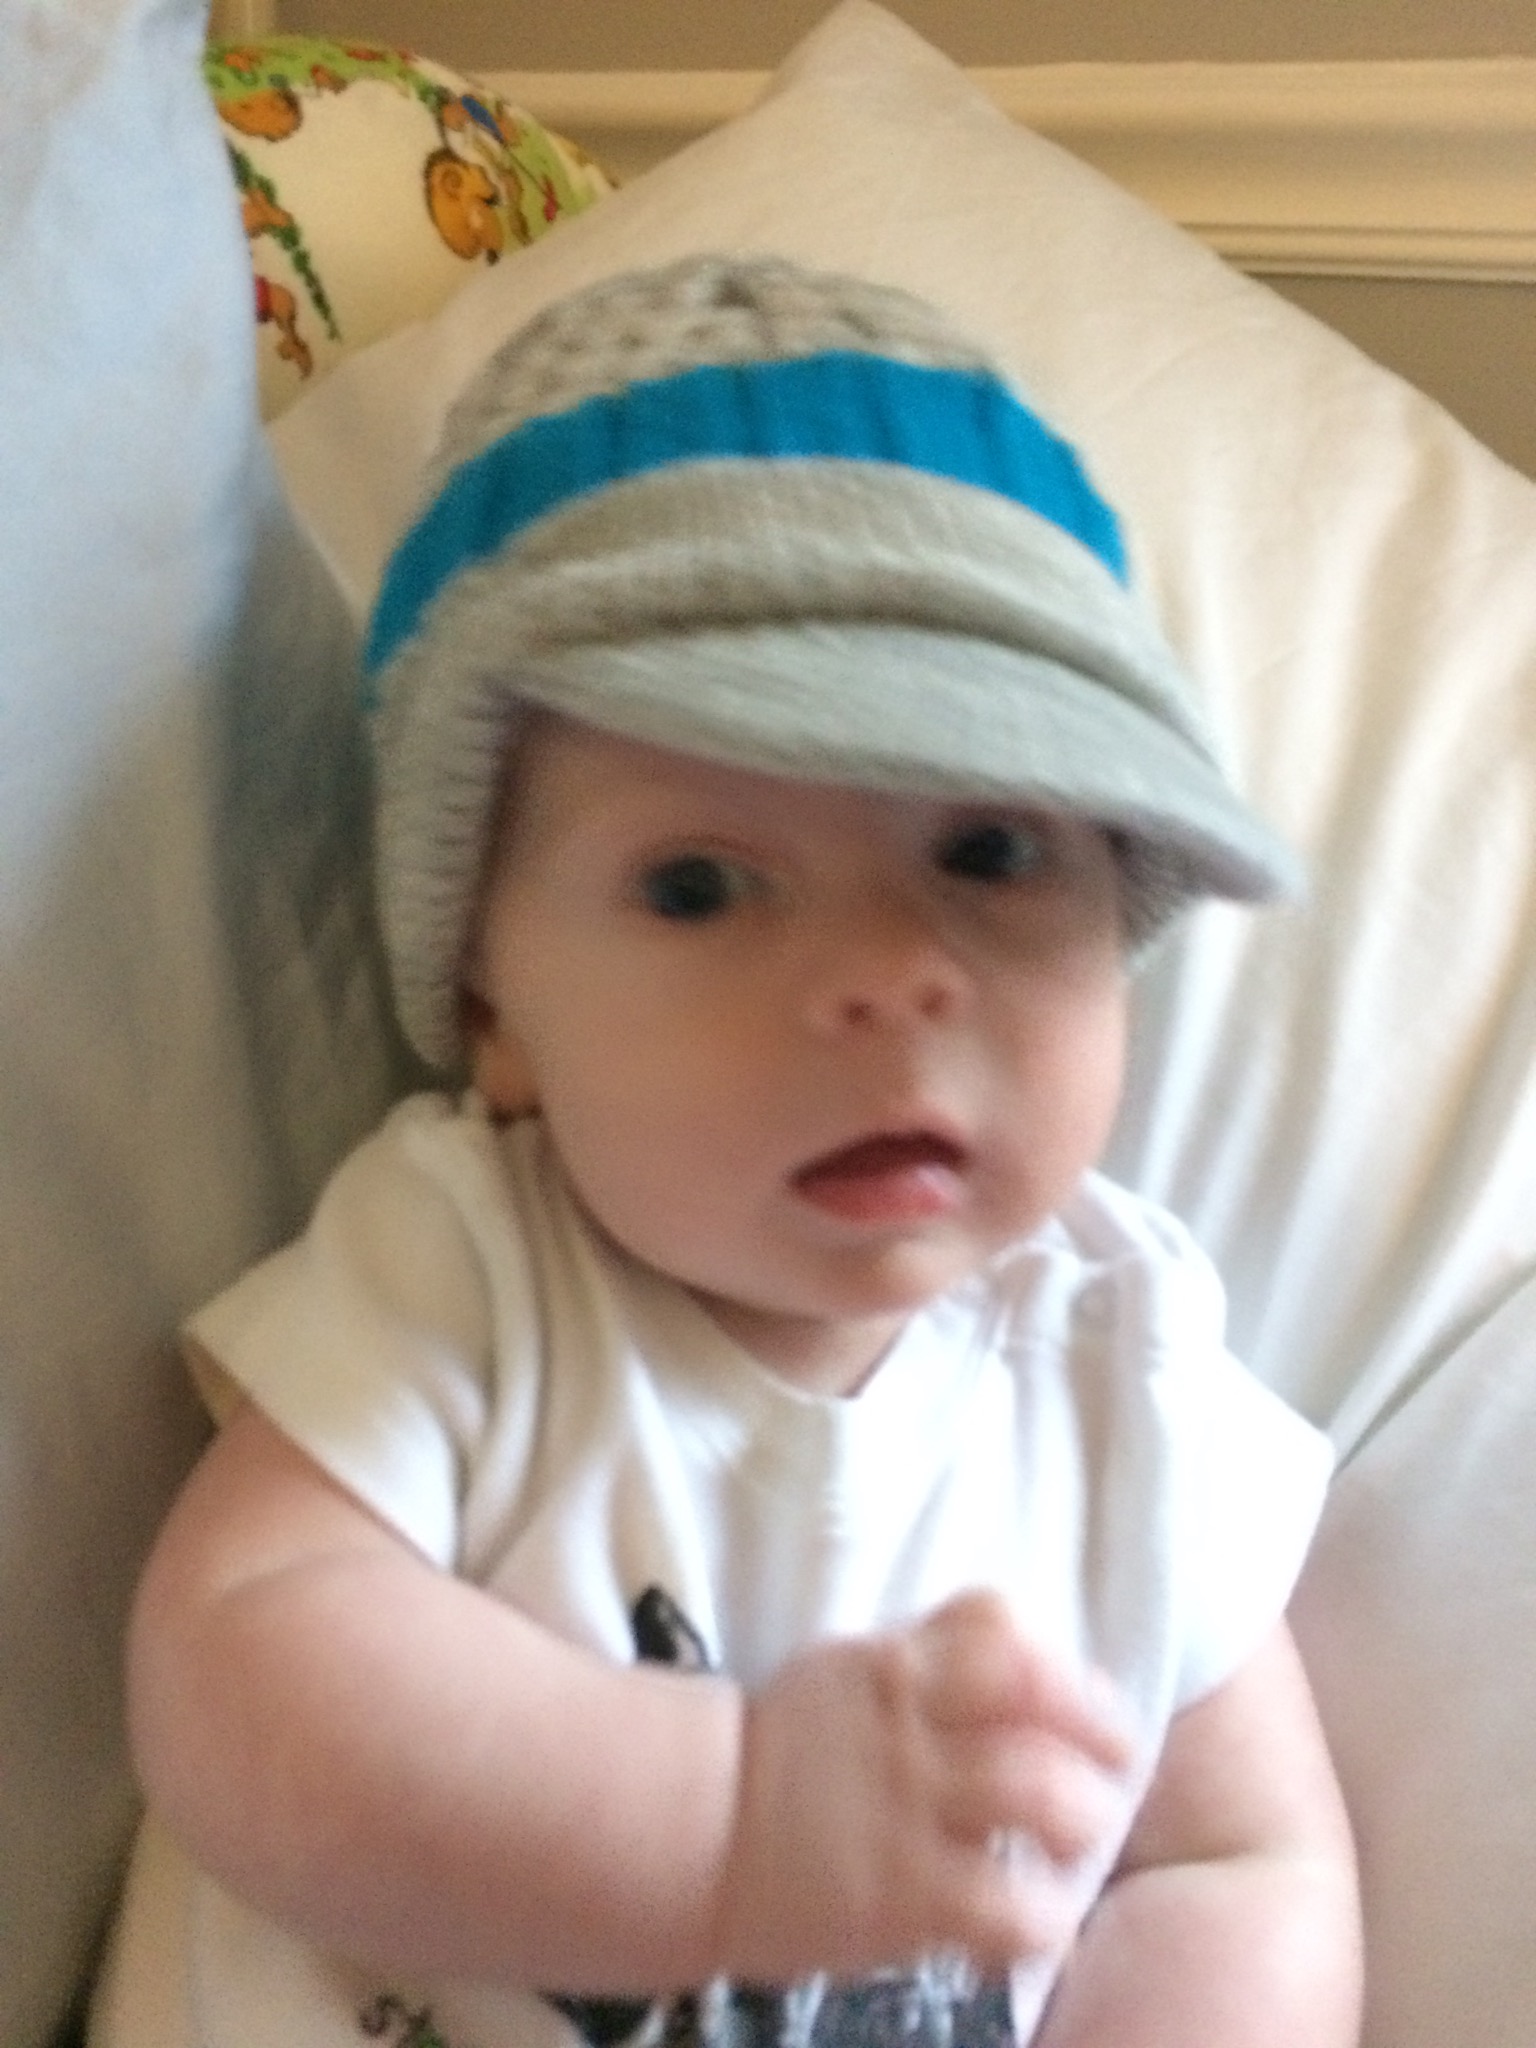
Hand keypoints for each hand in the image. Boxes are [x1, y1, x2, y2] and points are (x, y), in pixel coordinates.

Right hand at [710, 1590, 1135, 1984]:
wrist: (694, 1829)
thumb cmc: (784, 1750)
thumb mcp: (848, 1670)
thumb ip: (926, 1654)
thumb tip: (1017, 1645)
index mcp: (895, 1664)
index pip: (999, 1626)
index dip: (1063, 1662)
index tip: (1089, 1703)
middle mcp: (909, 1725)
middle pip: (1040, 1705)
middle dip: (1103, 1739)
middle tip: (1115, 1772)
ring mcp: (907, 1808)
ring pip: (1039, 1795)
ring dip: (1086, 1820)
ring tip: (1083, 1843)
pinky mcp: (901, 1896)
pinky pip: (1007, 1907)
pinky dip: (1045, 1918)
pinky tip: (1043, 1921)